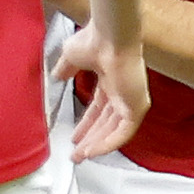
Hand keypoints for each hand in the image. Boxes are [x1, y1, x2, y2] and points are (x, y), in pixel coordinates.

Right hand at [53, 21, 146, 160]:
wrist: (108, 37)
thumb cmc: (93, 40)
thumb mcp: (71, 58)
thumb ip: (64, 69)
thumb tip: (56, 76)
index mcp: (110, 80)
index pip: (100, 109)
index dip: (86, 124)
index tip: (74, 137)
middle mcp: (122, 91)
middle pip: (106, 123)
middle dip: (90, 139)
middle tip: (77, 154)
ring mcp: (131, 100)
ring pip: (114, 131)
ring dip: (97, 145)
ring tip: (81, 156)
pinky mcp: (137, 107)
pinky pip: (123, 133)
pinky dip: (107, 144)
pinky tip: (91, 151)